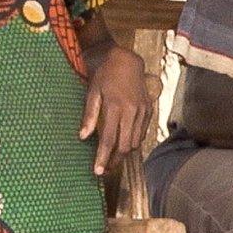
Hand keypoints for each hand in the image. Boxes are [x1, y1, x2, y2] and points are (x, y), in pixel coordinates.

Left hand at [80, 44, 151, 174]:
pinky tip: (125, 143)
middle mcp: (132, 111)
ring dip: (124, 153)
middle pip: (124, 145)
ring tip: (114, 158)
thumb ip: (89, 115)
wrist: (127, 60)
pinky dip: (134, 141)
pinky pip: (143, 132)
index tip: (98, 171)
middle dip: (115, 160)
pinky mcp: (150, 110)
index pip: (109, 139)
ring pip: (135, 142)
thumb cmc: (105, 75)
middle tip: (106, 169)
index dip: (103, 157)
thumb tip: (82, 137)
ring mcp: (143, 111)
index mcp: (115, 107)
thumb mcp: (92, 92)